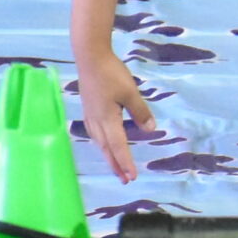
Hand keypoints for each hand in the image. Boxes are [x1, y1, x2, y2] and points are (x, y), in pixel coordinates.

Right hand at [78, 54, 159, 181]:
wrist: (89, 57)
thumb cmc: (111, 74)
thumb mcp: (130, 92)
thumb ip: (140, 112)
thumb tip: (149, 130)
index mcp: (107, 120)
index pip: (118, 146)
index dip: (125, 162)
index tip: (132, 177)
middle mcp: (96, 122)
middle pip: (107, 149)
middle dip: (116, 165)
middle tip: (124, 179)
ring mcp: (90, 115)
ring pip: (99, 142)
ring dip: (108, 156)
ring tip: (115, 167)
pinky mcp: (88, 109)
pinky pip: (95, 133)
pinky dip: (101, 143)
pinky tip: (103, 142)